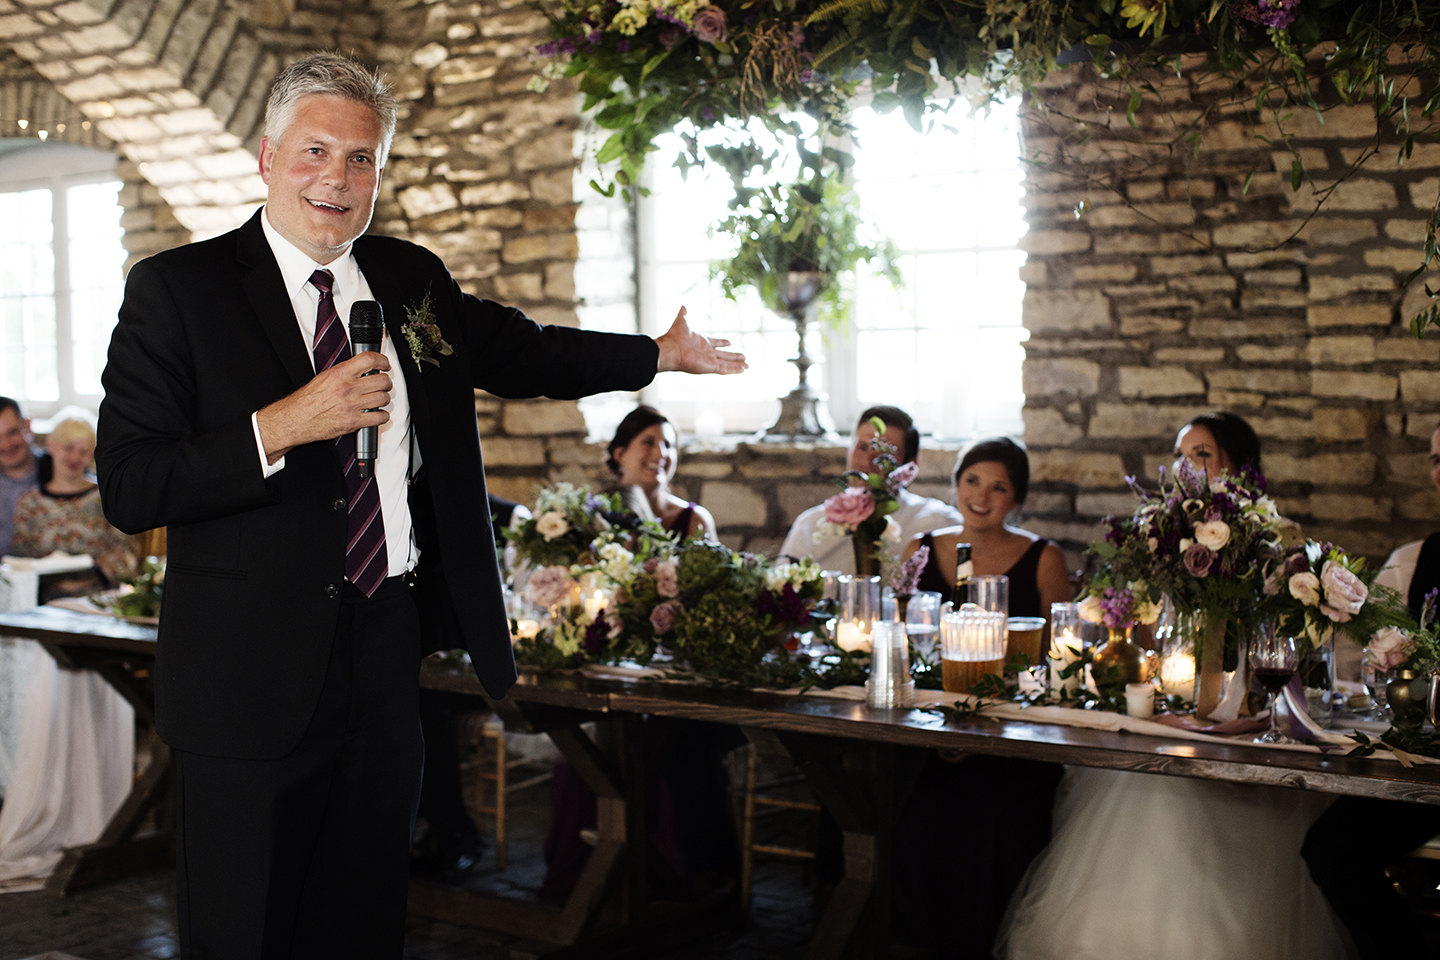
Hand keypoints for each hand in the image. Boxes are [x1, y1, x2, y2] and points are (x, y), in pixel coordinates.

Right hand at [256, 352, 391, 462]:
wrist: (297, 419)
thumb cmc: (308, 399)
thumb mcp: (325, 377)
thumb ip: (345, 372)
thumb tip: (361, 368)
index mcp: (340, 374)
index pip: (369, 360)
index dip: (382, 360)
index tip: (385, 364)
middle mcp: (348, 388)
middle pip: (382, 380)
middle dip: (386, 382)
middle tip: (383, 384)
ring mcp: (352, 406)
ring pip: (383, 398)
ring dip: (384, 398)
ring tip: (379, 398)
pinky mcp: (354, 422)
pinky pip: (379, 418)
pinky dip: (383, 416)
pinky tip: (378, 414)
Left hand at [655, 307, 746, 374]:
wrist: (670, 349)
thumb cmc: (675, 337)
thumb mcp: (682, 322)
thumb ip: (684, 315)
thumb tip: (683, 306)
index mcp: (701, 343)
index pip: (715, 343)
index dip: (722, 343)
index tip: (729, 343)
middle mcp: (706, 353)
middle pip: (724, 355)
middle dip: (734, 357)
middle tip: (744, 358)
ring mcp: (709, 361)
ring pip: (727, 363)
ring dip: (737, 364)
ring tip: (747, 366)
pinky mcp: (710, 367)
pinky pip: (725, 369)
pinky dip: (734, 369)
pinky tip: (743, 370)